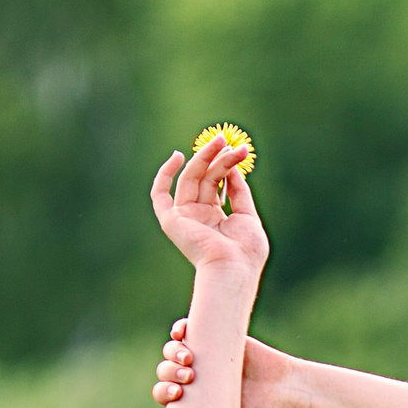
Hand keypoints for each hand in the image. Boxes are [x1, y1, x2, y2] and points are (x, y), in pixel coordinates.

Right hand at [148, 142, 268, 275]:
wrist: (233, 268)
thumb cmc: (246, 252)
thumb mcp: (248, 216)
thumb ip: (239, 191)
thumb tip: (232, 167)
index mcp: (216, 218)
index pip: (217, 183)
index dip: (227, 165)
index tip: (240, 152)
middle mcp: (198, 216)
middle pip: (205, 178)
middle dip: (216, 157)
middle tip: (227, 138)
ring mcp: (185, 217)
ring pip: (191, 179)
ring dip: (205, 158)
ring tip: (221, 141)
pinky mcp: (172, 220)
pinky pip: (160, 195)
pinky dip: (164, 175)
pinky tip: (178, 156)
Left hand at [152, 318, 294, 407]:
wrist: (282, 389)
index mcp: (191, 397)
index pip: (163, 392)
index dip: (163, 392)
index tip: (178, 394)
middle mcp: (192, 375)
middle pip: (165, 370)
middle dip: (170, 372)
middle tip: (189, 377)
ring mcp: (201, 354)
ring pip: (172, 350)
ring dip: (173, 353)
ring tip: (189, 358)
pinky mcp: (213, 336)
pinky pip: (187, 328)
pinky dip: (180, 329)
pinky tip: (181, 333)